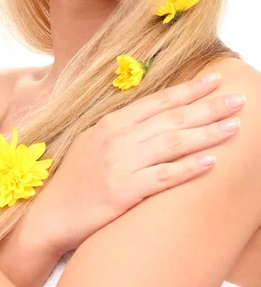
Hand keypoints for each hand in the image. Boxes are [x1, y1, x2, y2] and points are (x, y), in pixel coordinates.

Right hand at [24, 74, 244, 254]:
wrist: (51, 209)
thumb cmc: (75, 175)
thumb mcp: (94, 139)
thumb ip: (123, 126)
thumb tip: (154, 115)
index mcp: (112, 121)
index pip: (158, 101)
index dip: (188, 90)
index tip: (214, 80)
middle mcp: (119, 137)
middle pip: (172, 118)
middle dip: (208, 107)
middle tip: (238, 99)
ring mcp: (122, 162)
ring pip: (173, 142)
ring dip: (207, 133)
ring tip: (234, 126)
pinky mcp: (124, 190)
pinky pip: (164, 176)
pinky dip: (189, 167)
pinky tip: (211, 161)